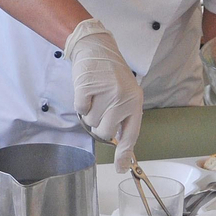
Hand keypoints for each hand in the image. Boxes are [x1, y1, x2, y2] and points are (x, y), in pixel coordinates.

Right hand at [65, 19, 144, 170]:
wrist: (96, 48)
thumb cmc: (111, 76)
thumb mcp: (125, 95)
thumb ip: (124, 120)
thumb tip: (122, 155)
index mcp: (135, 102)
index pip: (131, 135)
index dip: (124, 154)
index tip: (121, 168)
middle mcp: (123, 98)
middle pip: (105, 132)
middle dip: (99, 125)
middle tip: (101, 108)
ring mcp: (105, 92)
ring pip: (90, 121)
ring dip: (89, 112)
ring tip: (95, 95)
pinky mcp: (88, 86)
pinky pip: (80, 108)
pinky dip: (80, 103)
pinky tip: (87, 90)